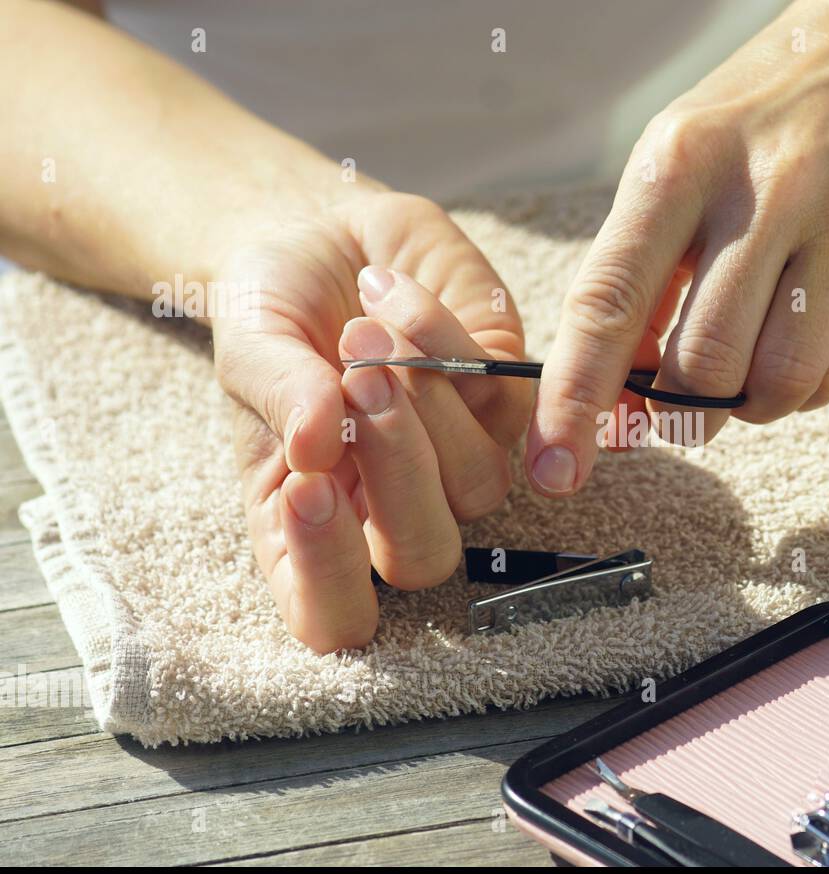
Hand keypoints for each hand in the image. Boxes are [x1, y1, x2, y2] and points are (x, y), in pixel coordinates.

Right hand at [212, 191, 529, 651]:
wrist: (321, 232)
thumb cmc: (272, 308)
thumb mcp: (250, 344)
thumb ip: (277, 393)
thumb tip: (315, 445)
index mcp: (312, 521)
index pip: (332, 613)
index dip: (329, 575)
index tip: (307, 487)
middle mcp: (391, 505)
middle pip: (426, 558)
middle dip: (398, 476)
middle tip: (354, 384)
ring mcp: (457, 457)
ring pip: (478, 484)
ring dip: (423, 403)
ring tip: (362, 327)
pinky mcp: (504, 397)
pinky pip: (501, 397)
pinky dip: (443, 341)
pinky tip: (388, 292)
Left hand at [526, 0, 828, 495]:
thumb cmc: (757, 125)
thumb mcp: (677, 166)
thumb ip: (639, 276)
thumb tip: (612, 396)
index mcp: (681, 163)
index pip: (611, 302)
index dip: (577, 394)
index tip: (558, 465)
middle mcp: (764, 191)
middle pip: (705, 364)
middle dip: (684, 410)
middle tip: (684, 402)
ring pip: (780, 381)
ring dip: (751, 406)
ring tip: (746, 373)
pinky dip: (805, 390)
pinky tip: (798, 347)